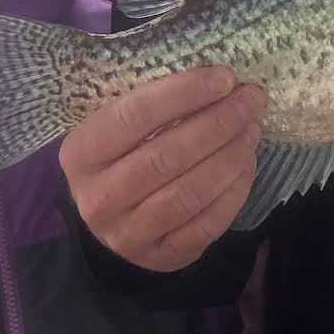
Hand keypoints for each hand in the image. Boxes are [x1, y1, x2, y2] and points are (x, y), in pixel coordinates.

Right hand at [60, 71, 266, 271]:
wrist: (114, 220)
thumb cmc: (120, 156)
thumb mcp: (115, 127)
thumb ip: (152, 103)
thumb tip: (218, 78)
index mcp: (80, 153)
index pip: (134, 116)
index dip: (184, 93)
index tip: (225, 77)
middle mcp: (98, 197)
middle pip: (166, 156)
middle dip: (218, 123)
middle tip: (251, 100)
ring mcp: (128, 233)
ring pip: (188, 193)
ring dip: (230, 156)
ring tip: (252, 129)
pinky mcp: (161, 256)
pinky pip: (206, 224)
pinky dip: (234, 191)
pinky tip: (247, 164)